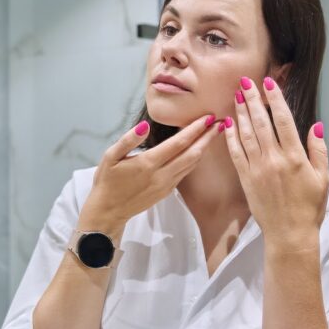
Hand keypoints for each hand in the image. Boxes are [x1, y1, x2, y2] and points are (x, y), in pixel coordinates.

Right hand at [78, 115, 221, 236]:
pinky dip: (195, 159)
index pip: (178, 143)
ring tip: (214, 133)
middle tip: (221, 122)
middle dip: (207, 137)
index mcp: (148, 163)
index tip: (208, 117)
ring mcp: (166, 185)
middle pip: (192, 153)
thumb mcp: (109, 157)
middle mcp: (161, 175)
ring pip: (192, 164)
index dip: (195, 129)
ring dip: (204, 148)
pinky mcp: (167, 191)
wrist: (108, 211)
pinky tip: (198, 150)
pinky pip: (186, 173)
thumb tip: (144, 125)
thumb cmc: (107, 181)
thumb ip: (128, 140)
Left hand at [223, 76, 328, 252]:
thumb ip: (319, 151)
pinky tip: (228, 123)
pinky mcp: (245, 178)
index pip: (283, 120)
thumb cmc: (309, 207)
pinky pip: (236, 153)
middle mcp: (274, 159)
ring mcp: (257, 168)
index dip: (274, 99)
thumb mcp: (323, 178)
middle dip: (252, 99)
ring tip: (236, 96)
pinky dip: (231, 137)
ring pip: (246, 134)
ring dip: (240, 113)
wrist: (289, 234)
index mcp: (295, 157)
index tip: (268, 83)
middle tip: (244, 81)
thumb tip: (316, 126)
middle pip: (261, 122)